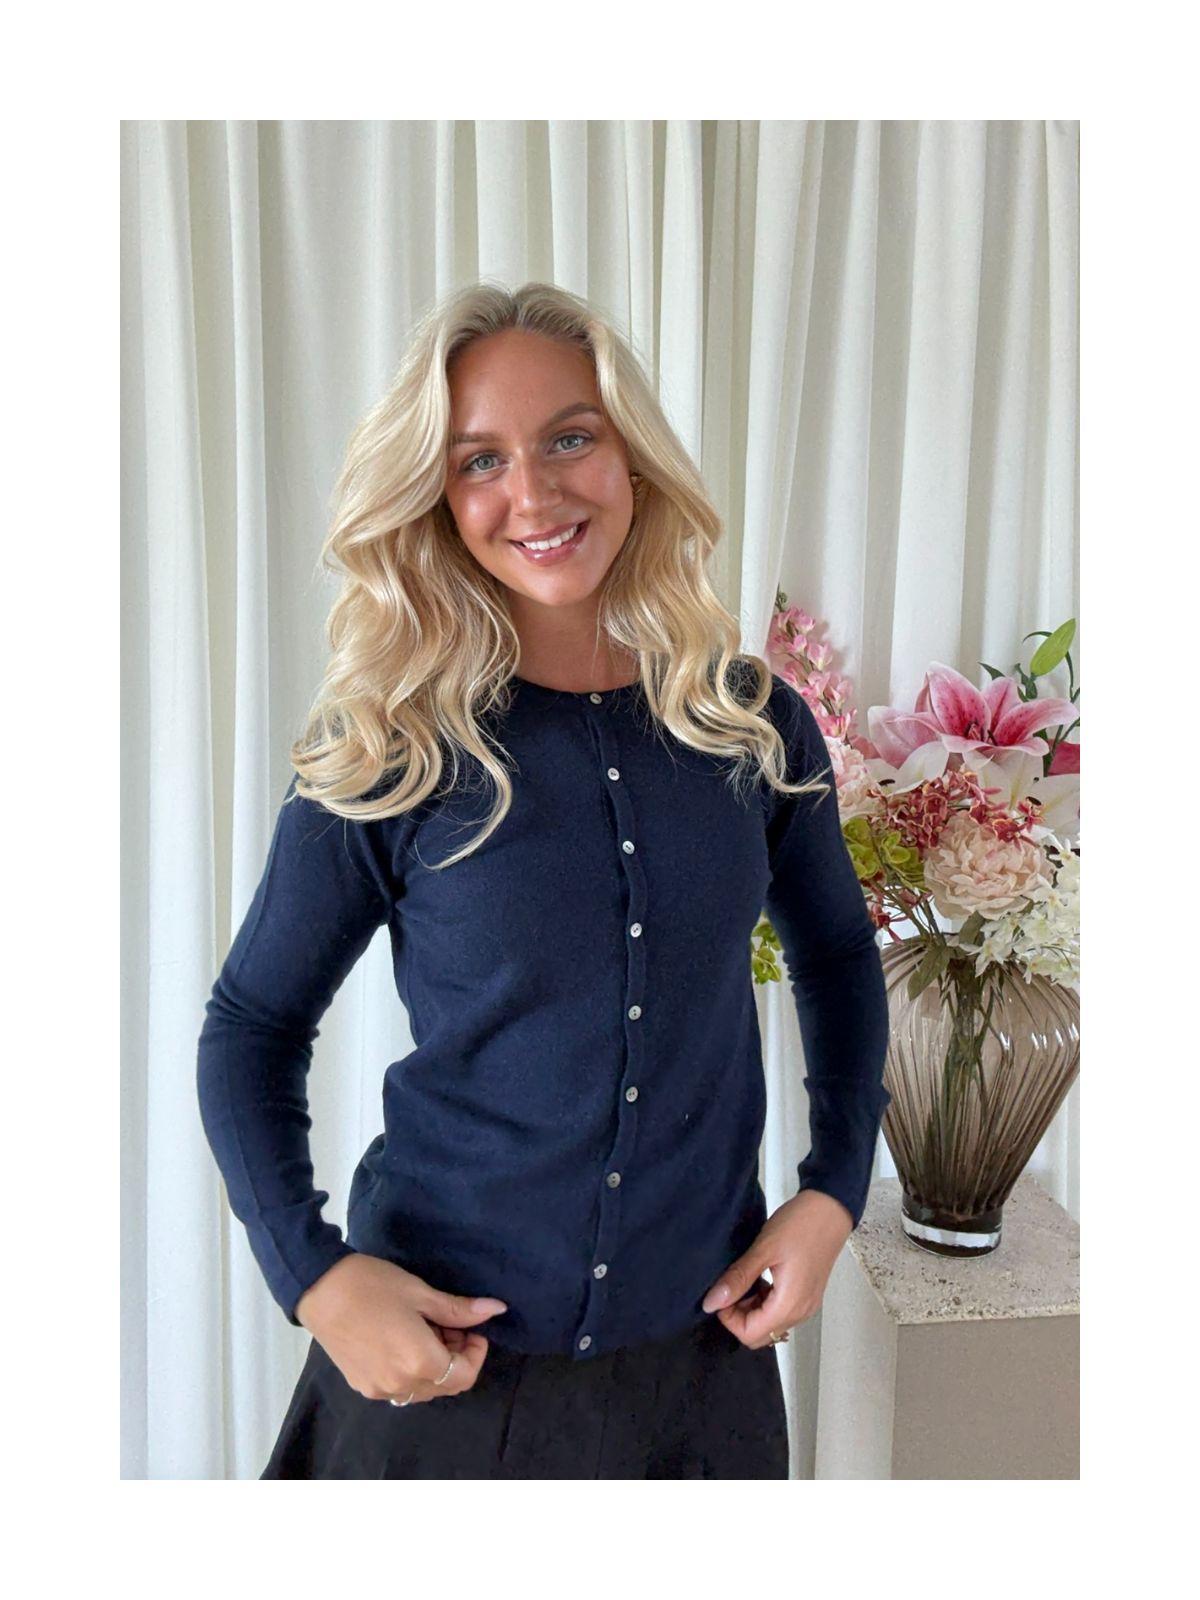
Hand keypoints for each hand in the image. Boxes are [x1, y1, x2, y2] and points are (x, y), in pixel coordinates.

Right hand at [294, 1254, 507, 1404]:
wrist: (319, 1289)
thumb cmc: (372, 1285)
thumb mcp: (420, 1293)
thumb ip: (459, 1310)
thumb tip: (497, 1310)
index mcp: (420, 1362)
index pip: (465, 1375)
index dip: (476, 1352)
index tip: (470, 1327)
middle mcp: (401, 1385)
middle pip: (446, 1385)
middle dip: (456, 1357)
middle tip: (448, 1323)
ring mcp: (379, 1389)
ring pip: (423, 1389)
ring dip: (434, 1366)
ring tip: (424, 1329)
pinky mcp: (362, 1386)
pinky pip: (399, 1387)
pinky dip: (411, 1370)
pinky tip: (402, 1340)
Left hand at [701, 1190, 853, 1348]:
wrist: (830, 1209)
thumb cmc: (801, 1224)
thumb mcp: (763, 1249)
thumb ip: (738, 1278)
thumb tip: (712, 1303)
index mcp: (789, 1305)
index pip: (750, 1334)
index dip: (729, 1318)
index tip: (723, 1292)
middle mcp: (801, 1312)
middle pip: (760, 1334)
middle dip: (739, 1316)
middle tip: (733, 1285)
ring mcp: (806, 1305)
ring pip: (770, 1324)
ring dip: (752, 1308)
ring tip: (748, 1277)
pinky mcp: (808, 1296)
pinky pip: (781, 1312)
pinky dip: (766, 1302)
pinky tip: (762, 1278)